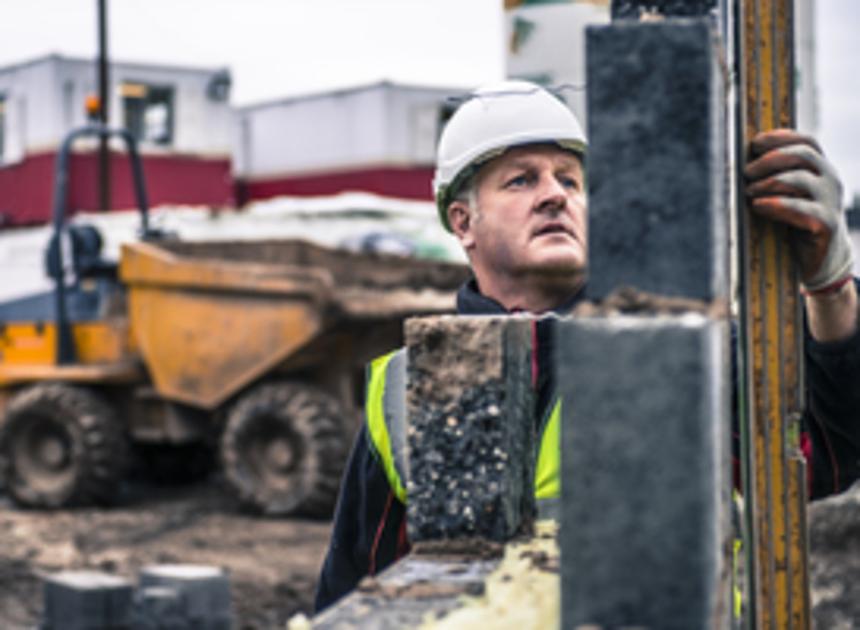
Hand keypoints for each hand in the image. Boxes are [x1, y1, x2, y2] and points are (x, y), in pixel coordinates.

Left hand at [744, 129, 853, 292]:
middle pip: (802, 155)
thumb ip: (777, 175)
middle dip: (769, 160)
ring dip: (768, 182)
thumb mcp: (790, 194)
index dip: (781, 138)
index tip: (755, 143)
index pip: (807, 142)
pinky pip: (800, 208)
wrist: (823, 259)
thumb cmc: (797, 223)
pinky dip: (776, 204)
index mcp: (821, 170)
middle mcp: (830, 181)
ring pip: (799, 179)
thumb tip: (742, 160)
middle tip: (746, 172)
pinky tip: (758, 206)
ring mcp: (830, 202)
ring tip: (748, 191)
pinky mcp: (826, 224)